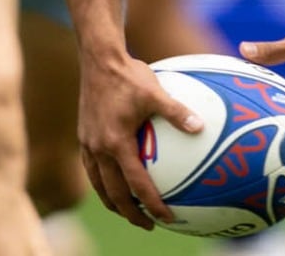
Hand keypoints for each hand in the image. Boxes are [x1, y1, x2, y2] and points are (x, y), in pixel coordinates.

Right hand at [77, 53, 203, 230]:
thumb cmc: (129, 75)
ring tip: (128, 211)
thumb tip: (200, 126)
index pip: (136, 184)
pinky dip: (102, 182)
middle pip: (113, 194)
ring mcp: (88, 143)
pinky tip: (114, 181)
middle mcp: (99, 148)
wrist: (98, 59)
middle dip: (130, 214)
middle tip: (148, 225)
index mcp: (116, 143)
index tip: (166, 218)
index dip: (151, 204)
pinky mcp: (84, 136)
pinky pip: (92, 169)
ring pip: (98, 184)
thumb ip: (177, 112)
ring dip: (113, 202)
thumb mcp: (156, 92)